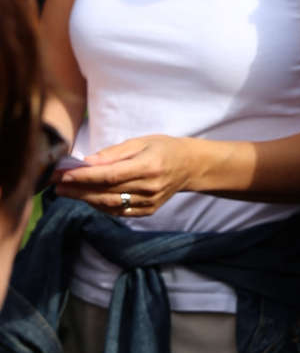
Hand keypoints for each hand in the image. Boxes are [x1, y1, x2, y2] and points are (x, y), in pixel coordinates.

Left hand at [53, 135, 192, 217]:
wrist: (190, 166)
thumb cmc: (164, 148)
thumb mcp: (141, 141)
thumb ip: (113, 153)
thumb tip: (87, 162)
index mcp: (149, 166)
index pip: (110, 175)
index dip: (84, 176)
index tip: (63, 173)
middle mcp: (149, 188)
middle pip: (106, 192)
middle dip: (78, 188)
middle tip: (56, 183)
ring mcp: (149, 202)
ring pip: (109, 205)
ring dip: (84, 199)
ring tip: (66, 191)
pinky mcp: (147, 211)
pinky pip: (118, 211)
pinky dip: (99, 206)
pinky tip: (86, 198)